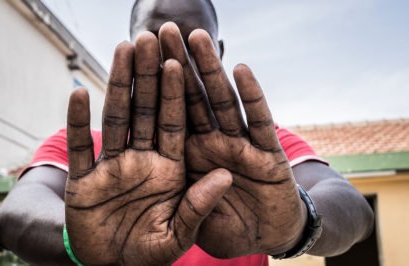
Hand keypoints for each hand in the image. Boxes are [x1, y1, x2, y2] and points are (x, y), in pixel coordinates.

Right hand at [65, 33, 231, 265]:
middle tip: (149, 40)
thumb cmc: (148, 253)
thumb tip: (224, 176)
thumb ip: (199, 206)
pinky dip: (77, 123)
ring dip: (118, 86)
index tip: (178, 63)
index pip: (174, 124)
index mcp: (169, 170)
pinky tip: (78, 94)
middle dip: (148, 77)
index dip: (176, 95)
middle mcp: (142, 161)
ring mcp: (112, 167)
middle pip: (145, 112)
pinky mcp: (83, 181)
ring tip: (122, 51)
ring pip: (115, 119)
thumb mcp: (177, 235)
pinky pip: (81, 148)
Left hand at [159, 23, 306, 257]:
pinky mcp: (269, 157)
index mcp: (186, 160)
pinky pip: (260, 123)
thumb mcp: (186, 225)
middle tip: (162, 31)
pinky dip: (253, 97)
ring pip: (222, 103)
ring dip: (210, 71)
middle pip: (190, 100)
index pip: (166, 118)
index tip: (141, 57)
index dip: (153, 89)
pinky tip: (241, 70)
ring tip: (196, 37)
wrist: (264, 243)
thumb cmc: (224, 231)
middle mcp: (211, 147)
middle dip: (177, 66)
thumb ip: (176, 201)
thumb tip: (160, 176)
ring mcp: (240, 148)